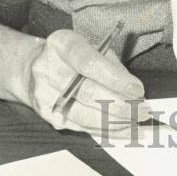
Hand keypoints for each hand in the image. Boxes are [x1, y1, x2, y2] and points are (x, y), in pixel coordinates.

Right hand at [25, 29, 148, 136]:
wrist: (32, 69)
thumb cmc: (71, 56)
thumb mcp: (91, 46)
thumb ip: (111, 66)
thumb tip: (134, 92)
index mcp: (62, 44)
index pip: (89, 63)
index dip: (116, 79)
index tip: (138, 90)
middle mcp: (48, 69)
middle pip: (88, 92)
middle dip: (121, 105)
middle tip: (144, 110)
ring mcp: (45, 96)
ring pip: (86, 115)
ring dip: (117, 122)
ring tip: (139, 123)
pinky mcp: (49, 116)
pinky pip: (82, 128)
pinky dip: (107, 131)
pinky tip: (125, 130)